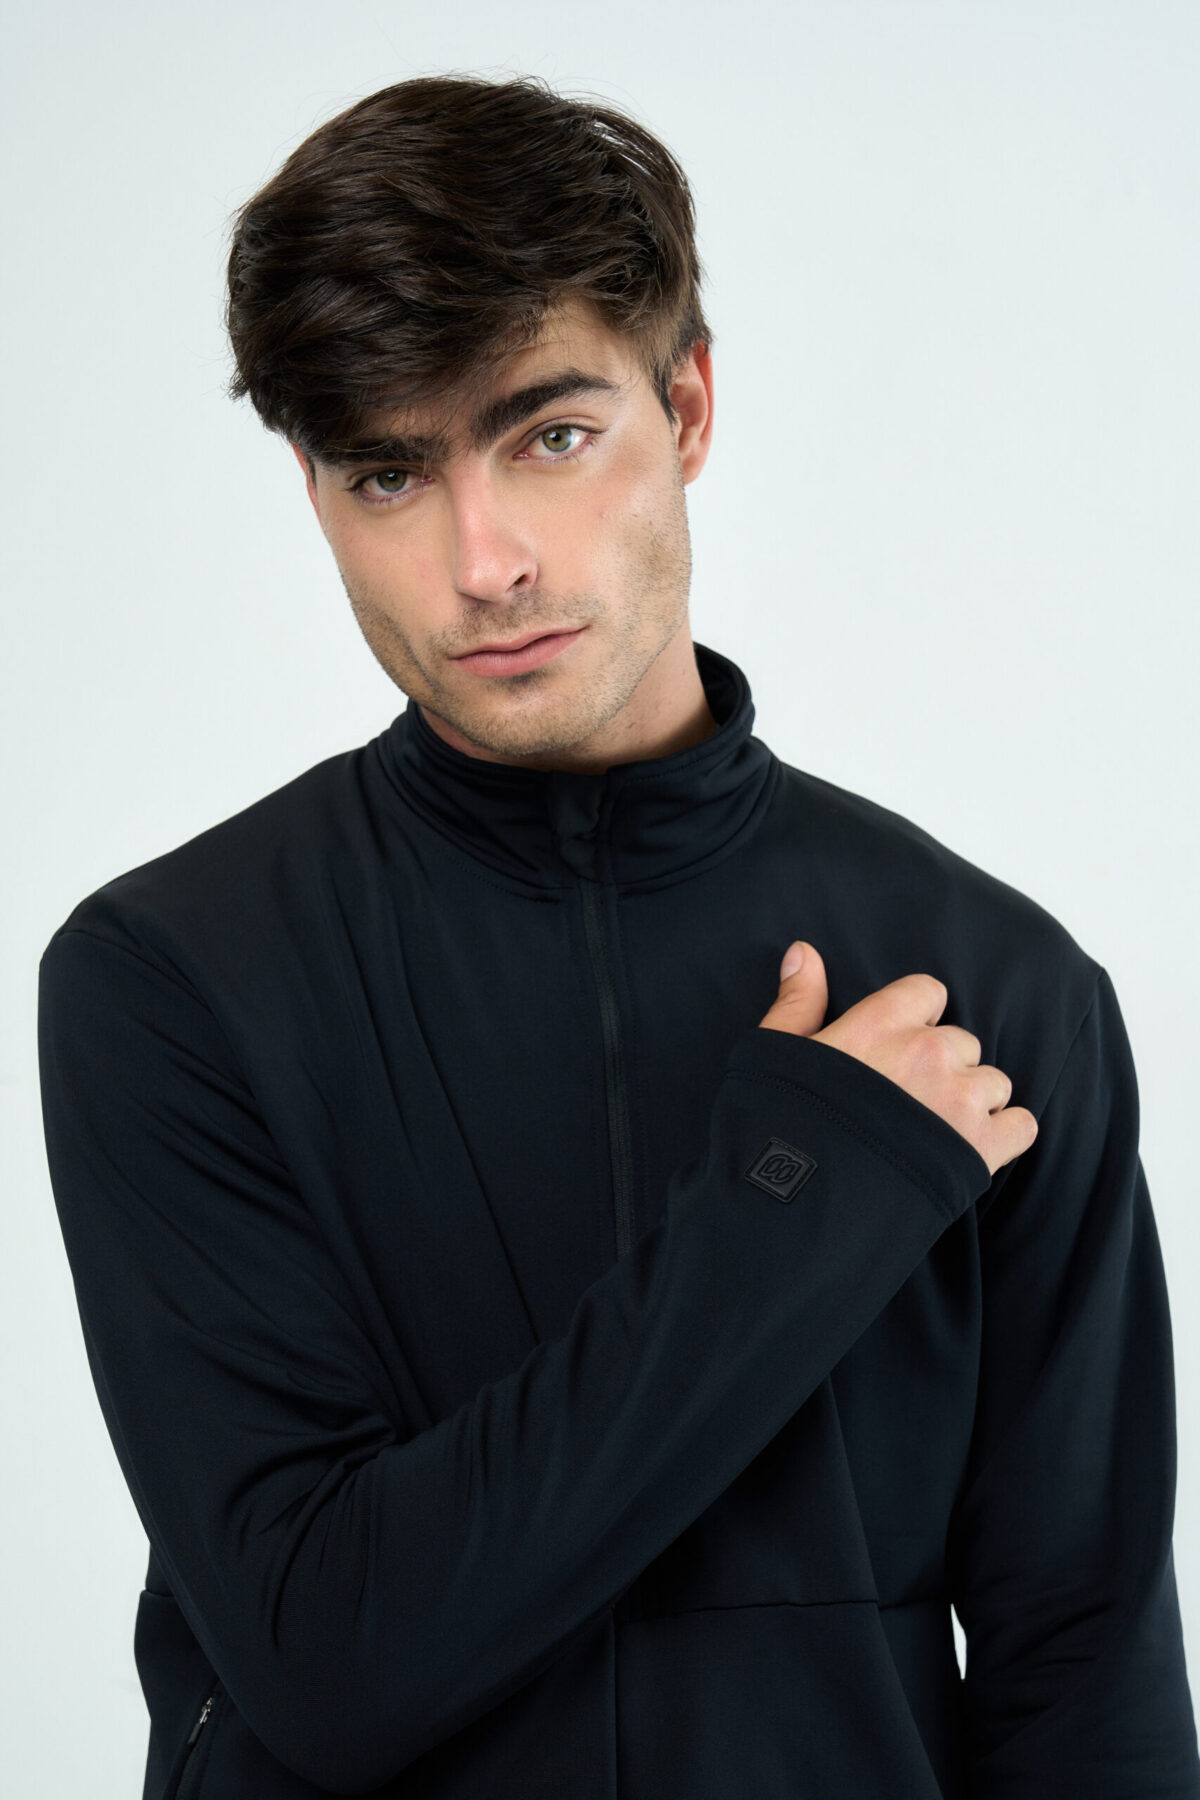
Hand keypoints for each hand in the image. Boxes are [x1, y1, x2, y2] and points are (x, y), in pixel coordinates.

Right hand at [757, 941, 1037, 1176]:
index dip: (918, 1021)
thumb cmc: (780, 1129)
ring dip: (971, 1104)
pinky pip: (1021, 1125)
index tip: (898, 1051)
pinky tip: (971, 1152)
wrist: (796, 1204)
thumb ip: (798, 1001)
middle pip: (963, 1042)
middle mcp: (927, 1051)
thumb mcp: (774, 1055)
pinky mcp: (982, 1148)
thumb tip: (804, 951)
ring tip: (935, 1134)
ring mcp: (958, 1099)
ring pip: (993, 1083)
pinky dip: (1003, 1137)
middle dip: (943, 1068)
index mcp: (880, 1023)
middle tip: (909, 1104)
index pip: (929, 992)